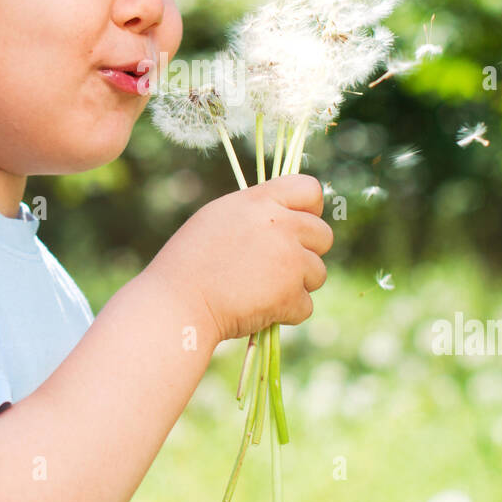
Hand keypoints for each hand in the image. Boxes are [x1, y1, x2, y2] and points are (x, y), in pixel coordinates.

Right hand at [144, 173, 333, 344]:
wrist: (177, 303)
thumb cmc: (188, 263)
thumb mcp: (218, 218)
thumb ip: (256, 213)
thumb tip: (287, 216)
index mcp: (260, 201)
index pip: (309, 188)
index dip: (311, 208)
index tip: (301, 222)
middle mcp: (280, 225)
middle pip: (324, 235)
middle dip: (307, 253)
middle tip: (277, 267)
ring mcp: (289, 260)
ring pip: (318, 273)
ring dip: (297, 285)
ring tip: (261, 289)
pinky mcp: (290, 295)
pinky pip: (305, 305)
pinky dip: (286, 313)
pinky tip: (258, 309)